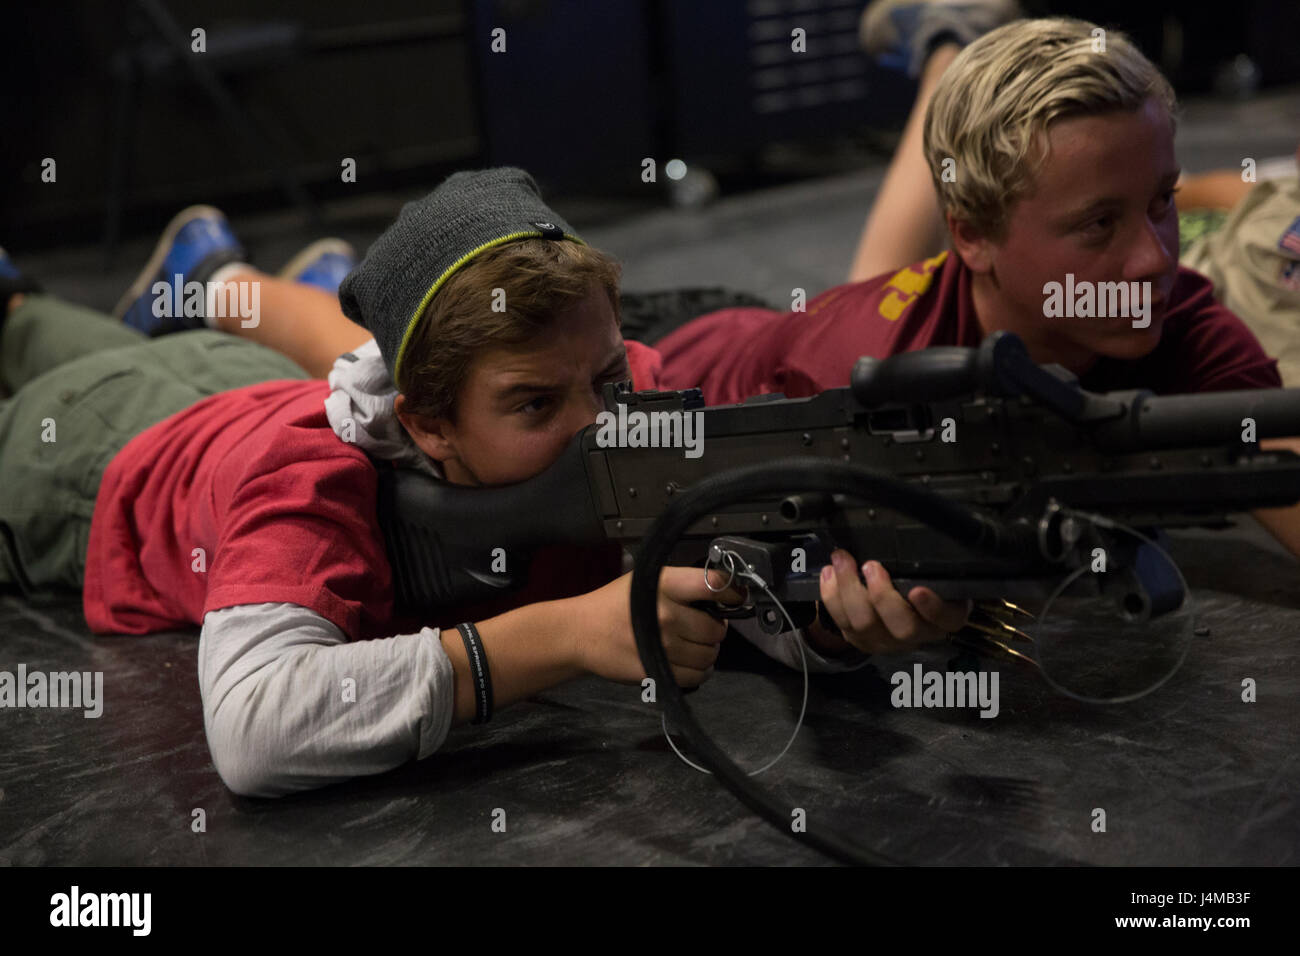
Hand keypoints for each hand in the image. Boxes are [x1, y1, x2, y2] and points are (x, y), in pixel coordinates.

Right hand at [570, 566, 745, 686]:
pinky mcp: (656, 671)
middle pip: (716, 629)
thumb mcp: (645, 581)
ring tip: (691, 646)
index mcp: (665, 585)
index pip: (714, 586)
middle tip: (701, 628)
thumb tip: (722, 596)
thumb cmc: (615, 604)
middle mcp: (667, 615)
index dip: (732, 593)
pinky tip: (686, 662)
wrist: (581, 633)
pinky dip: (698, 672)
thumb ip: (681, 586)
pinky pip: (696, 677)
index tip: (735, 598)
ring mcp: (662, 646)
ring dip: (706, 653)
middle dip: (714, 630)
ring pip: (709, 655)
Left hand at [811, 549, 970, 654]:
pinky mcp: (861, 639)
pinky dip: (832, 596)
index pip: (946, 617)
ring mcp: (887, 640)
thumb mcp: (933, 571)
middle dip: (882, 595)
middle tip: (871, 566)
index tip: (918, 589)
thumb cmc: (921, 581)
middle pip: (902, 627)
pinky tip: (830, 574)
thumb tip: (918, 531)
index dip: (933, 607)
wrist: (899, 607)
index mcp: (944, 616)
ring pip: (866, 625)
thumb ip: (927, 562)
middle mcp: (918, 633)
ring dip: (849, 589)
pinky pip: (842, 622)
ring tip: (842, 561)